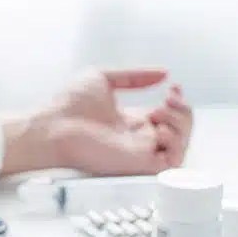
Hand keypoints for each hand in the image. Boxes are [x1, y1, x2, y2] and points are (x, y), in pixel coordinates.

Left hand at [0, 67, 192, 175]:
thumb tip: (163, 72)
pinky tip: (158, 129)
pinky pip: (171, 163)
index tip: (172, 85)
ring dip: (181, 125)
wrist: (52, 125)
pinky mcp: (138, 164)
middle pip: (181, 131)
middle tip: (167, 99)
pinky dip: (175, 144)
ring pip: (181, 146)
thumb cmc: (69, 105)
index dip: (179, 101)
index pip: (169, 116)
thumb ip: (134, 77)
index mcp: (132, 121)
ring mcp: (140, 152)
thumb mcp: (105, 78)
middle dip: (184, 111)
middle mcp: (139, 138)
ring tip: (159, 111)